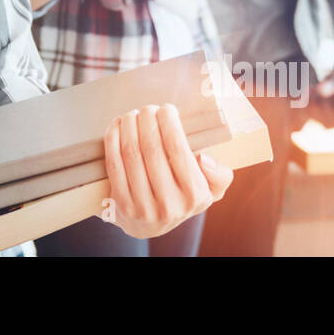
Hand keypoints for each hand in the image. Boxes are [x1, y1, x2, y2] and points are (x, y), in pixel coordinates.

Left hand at [100, 103, 233, 238]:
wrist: (150, 225)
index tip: (166, 108)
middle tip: (147, 108)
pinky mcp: (122, 205)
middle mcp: (170, 204)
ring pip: (131, 154)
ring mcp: (143, 207)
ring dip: (129, 126)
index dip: (169, 123)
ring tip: (132, 114)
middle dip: (147, 120)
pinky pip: (114, 165)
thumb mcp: (210, 191)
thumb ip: (220, 176)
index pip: (178, 149)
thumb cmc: (182, 196)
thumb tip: (205, 159)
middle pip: (152, 149)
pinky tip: (117, 126)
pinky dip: (113, 140)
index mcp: (195, 195)